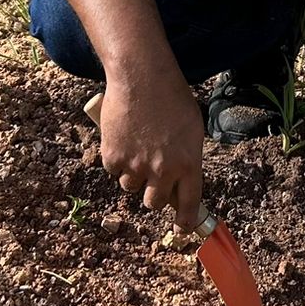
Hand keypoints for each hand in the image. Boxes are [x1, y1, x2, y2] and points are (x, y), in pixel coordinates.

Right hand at [98, 66, 206, 232]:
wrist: (141, 77)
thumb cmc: (172, 97)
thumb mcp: (191, 129)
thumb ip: (186, 158)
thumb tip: (179, 180)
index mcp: (188, 164)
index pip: (189, 204)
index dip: (185, 221)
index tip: (182, 229)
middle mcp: (163, 171)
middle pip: (154, 202)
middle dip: (153, 194)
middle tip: (152, 176)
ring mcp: (136, 166)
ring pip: (131, 187)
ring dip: (133, 174)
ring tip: (137, 145)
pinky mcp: (113, 157)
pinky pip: (113, 170)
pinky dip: (116, 158)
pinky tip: (123, 137)